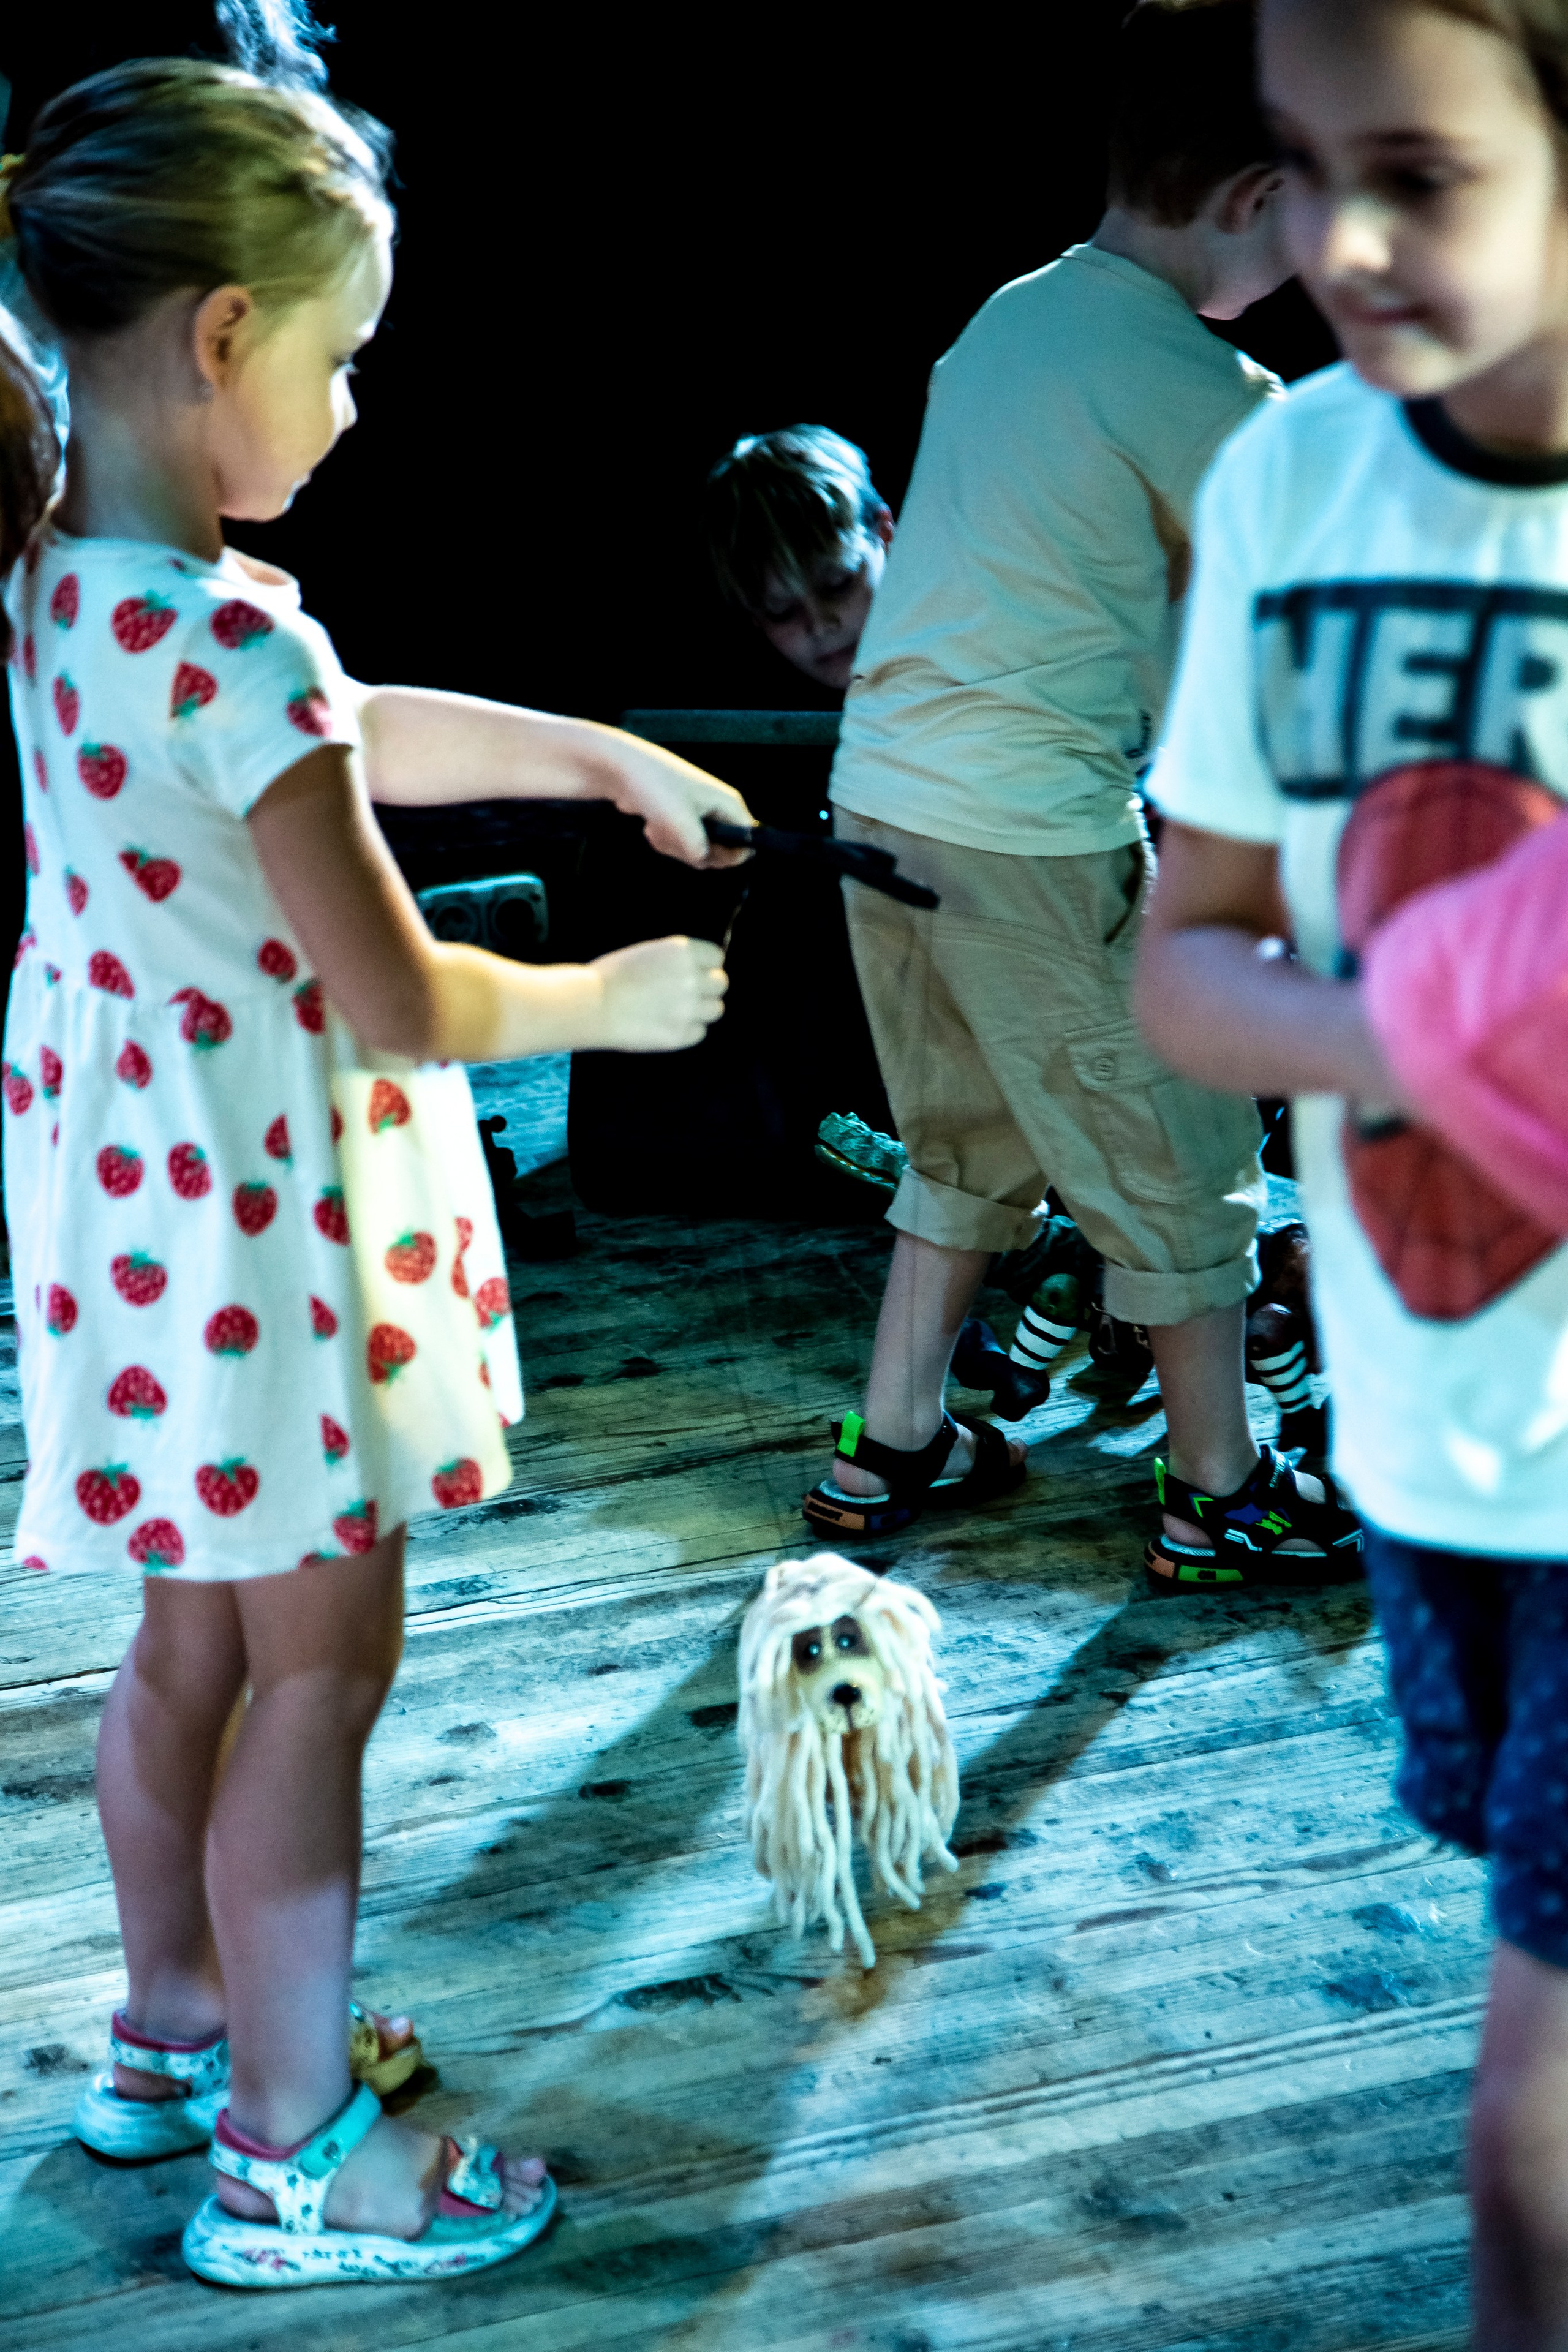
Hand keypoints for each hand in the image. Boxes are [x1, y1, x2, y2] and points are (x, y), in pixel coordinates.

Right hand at [592, 936, 727, 1051]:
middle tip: (688, 994)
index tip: (695, 973)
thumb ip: (675, 961)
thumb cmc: (610, 976)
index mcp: (682, 952)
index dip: (706, 966)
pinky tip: (668, 1025)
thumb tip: (695, 971)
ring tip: (678, 1011)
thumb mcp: (646, 953)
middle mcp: (691, 978)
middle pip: (721, 984)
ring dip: (701, 1010)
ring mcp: (688, 1008)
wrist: (591, 1005)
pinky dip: (688, 1031)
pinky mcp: (679, 1034)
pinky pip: (699, 1033)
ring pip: (715, 1010)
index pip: (716, 957)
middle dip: (708, 988)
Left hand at [603, 738, 754, 867]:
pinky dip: (664, 839)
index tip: (704, 854)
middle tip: (676, 837)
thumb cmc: (655, 787)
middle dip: (695, 852)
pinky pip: (679, 844)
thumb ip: (698, 849)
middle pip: (720, 851)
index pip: (747, 840)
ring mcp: (698, 815)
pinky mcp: (680, 819)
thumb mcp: (680, 823)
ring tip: (660, 826)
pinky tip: (652, 824)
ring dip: (675, 846)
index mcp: (727, 804)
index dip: (730, 855)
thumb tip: (702, 860)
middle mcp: (717, 809)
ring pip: (696, 850)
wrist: (623, 769)